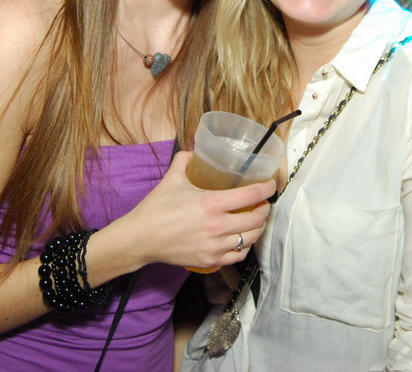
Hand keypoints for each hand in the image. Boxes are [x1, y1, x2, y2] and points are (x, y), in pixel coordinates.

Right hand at [117, 151, 273, 270]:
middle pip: (256, 218)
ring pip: (250, 238)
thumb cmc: (156, 209)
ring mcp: (215, 245)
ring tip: (256, 219)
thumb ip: (185, 160)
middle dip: (265, 209)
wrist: (141, 238)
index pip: (251, 195)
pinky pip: (238, 255)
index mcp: (211, 203)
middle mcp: (217, 226)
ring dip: (258, 227)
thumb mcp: (172, 178)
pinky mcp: (210, 260)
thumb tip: (194, 150)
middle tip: (263, 203)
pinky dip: (245, 246)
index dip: (267, 189)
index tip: (271, 185)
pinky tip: (243, 238)